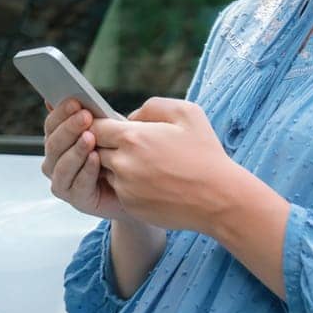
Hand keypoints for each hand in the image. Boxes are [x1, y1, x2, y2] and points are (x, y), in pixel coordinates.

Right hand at [41, 98, 127, 220]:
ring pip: (61, 164)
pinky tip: (95, 158)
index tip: (75, 101)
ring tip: (90, 137)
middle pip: (53, 143)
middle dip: (69, 128)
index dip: (61, 112)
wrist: (137, 188)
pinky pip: (77, 184)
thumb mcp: (109, 130)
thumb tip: (61, 97)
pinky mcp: (75, 199)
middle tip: (85, 116)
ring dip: (76, 149)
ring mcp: (62, 181)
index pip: (52, 124)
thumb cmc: (120, 154)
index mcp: (60, 141)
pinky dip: (86, 170)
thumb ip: (90, 116)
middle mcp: (55, 161)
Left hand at [89, 97, 239, 233]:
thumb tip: (130, 117)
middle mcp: (122, 162)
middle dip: (108, 145)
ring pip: (106, 171)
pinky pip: (120, 190)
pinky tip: (155, 182)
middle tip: (133, 146)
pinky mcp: (130, 205)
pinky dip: (131, 185)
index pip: (94, 127)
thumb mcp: (187, 113)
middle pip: (95, 149)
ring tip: (148, 165)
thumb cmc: (205, 153)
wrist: (219, 197)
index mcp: (133, 137)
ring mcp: (124, 187)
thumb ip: (152, 106)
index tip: (108, 126)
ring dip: (119, 166)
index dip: (99, 125)